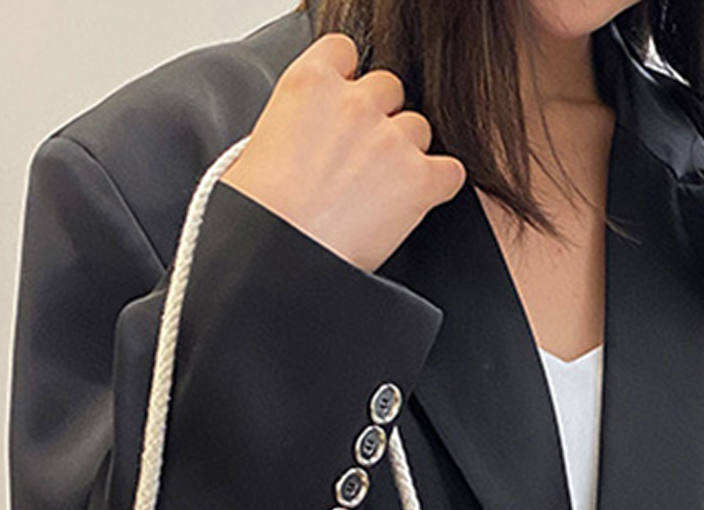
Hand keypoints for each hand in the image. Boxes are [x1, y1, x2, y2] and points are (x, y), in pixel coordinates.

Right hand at [219, 31, 466, 273]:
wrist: (278, 263)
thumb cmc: (258, 220)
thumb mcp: (253, 149)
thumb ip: (292, 122)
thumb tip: (302, 135)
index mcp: (309, 84)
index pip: (344, 51)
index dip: (346, 82)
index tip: (342, 106)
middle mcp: (354, 103)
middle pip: (388, 89)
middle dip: (378, 121)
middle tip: (359, 163)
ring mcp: (391, 140)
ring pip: (418, 129)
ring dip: (406, 155)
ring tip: (378, 194)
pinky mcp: (420, 180)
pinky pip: (450, 172)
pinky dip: (437, 188)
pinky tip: (411, 207)